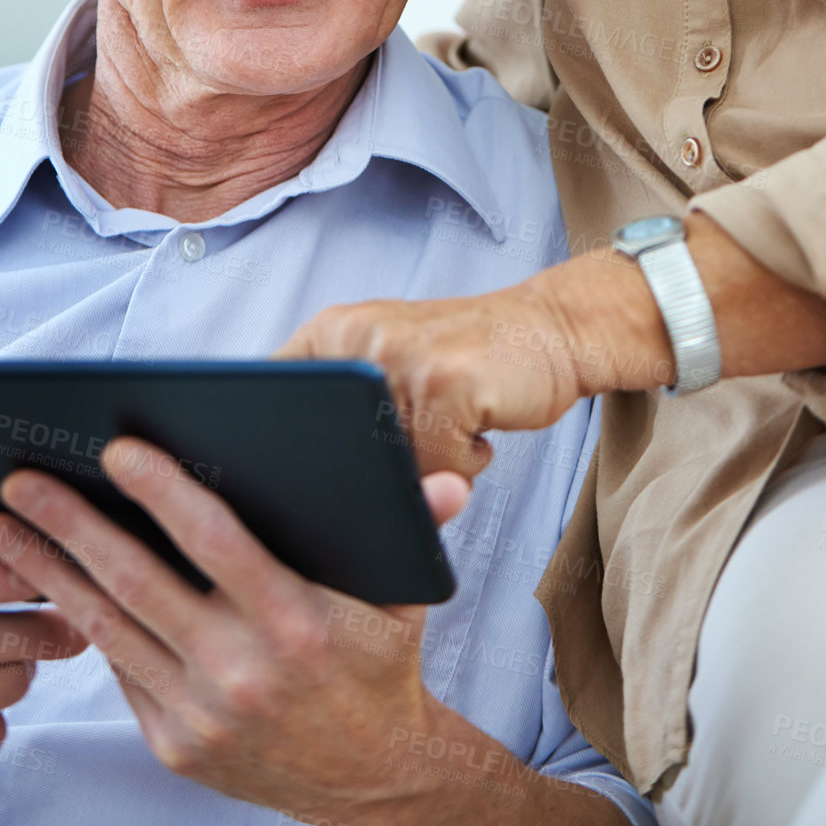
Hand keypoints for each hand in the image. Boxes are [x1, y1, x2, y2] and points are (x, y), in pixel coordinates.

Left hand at [0, 441, 467, 819]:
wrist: (373, 780)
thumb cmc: (380, 666)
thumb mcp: (405, 596)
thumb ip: (417, 528)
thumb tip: (450, 478)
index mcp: (296, 620)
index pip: (216, 541)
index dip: (164, 491)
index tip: (117, 449)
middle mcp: (243, 668)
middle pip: (139, 581)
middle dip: (72, 525)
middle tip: (22, 478)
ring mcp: (202, 712)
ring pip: (110, 627)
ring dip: (52, 570)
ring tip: (5, 525)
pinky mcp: (175, 742)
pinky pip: (121, 670)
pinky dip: (81, 622)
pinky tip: (50, 581)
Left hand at [276, 215, 825, 476]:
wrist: (553, 330)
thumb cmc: (468, 366)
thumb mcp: (393, 369)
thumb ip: (348, 412)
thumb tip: (296, 495)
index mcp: (333, 333)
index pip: (271, 395)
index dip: (278, 446)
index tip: (291, 478)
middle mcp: (357, 337)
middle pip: (330, 446)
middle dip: (360, 474)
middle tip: (405, 462)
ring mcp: (401, 358)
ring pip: (388, 466)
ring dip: (426, 468)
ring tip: (450, 435)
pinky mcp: (447, 384)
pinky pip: (439, 467)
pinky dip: (465, 466)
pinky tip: (480, 432)